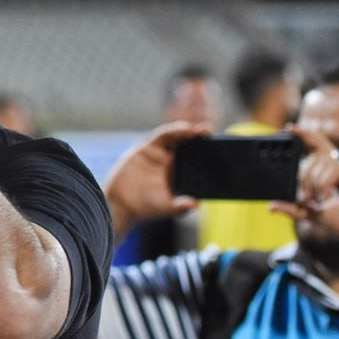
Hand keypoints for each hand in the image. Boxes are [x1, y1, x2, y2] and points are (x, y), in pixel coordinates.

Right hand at [103, 122, 212, 238]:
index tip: (218, 147)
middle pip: (188, 145)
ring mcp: (160, 154)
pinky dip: (172, 131)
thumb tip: (196, 205)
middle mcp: (172, 163)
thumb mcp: (166, 208)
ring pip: (176, 138)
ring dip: (186, 132)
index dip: (205, 151)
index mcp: (181, 175)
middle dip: (198, 137)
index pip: (197, 159)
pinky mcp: (147, 148)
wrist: (120, 204)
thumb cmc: (145, 208)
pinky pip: (162, 136)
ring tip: (196, 130)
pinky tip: (181, 129)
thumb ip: (180, 207)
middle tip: (208, 131)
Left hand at [271, 126, 338, 249]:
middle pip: (315, 156)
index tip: (288, 128)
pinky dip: (324, 184)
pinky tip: (326, 196)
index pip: (318, 145)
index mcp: (334, 169)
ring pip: (322, 163)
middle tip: (306, 198)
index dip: (305, 135)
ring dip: (313, 183)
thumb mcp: (313, 214)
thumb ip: (293, 208)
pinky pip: (333, 170)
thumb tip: (271, 207)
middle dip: (304, 177)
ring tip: (317, 200)